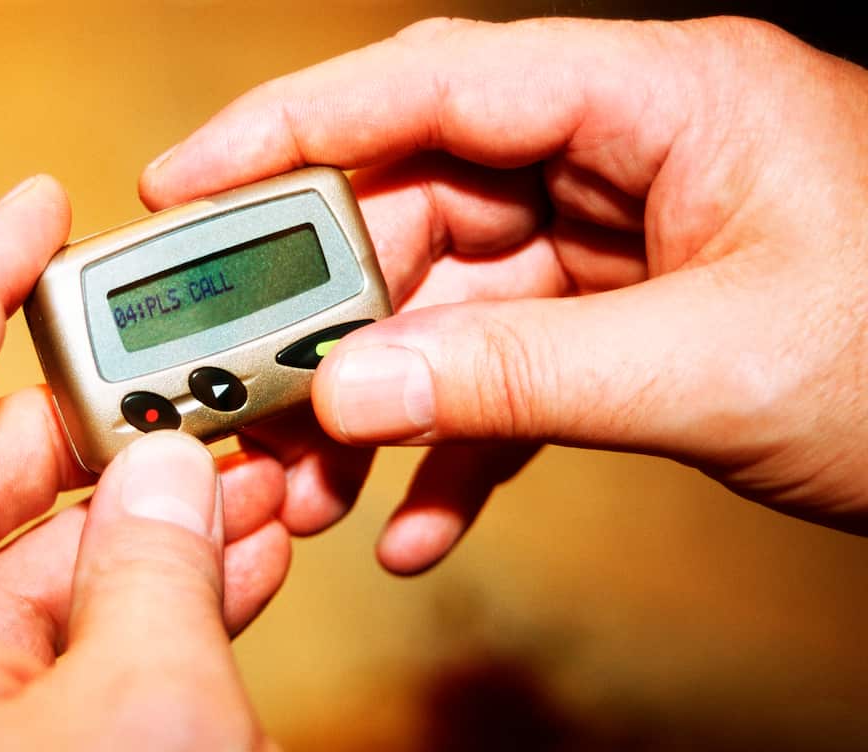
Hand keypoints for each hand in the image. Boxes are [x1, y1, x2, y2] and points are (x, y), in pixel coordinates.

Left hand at [0, 177, 311, 751]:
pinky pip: (88, 648)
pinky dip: (164, 593)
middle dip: (89, 418)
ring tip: (246, 455)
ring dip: (150, 509)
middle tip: (176, 360)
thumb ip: (160, 557)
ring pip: (48, 572)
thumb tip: (175, 465)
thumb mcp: (152, 711)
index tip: (35, 208)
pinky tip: (245, 551)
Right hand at [140, 16, 867, 570]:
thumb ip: (519, 377)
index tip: (183, 180)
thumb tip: (353, 392)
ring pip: (452, 306)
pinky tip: (418, 523)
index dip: (294, 124)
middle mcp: (626, 157)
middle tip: (247, 390)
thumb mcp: (713, 365)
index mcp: (662, 99)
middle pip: (423, 206)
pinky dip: (460, 448)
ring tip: (317, 488)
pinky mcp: (623, 326)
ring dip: (382, 403)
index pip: (437, 83)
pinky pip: (509, 376)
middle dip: (330, 313)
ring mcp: (619, 244)